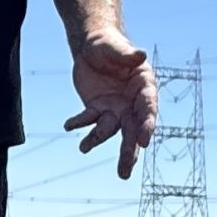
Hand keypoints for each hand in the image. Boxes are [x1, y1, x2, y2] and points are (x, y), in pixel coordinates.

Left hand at [67, 30, 158, 180]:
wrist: (91, 46)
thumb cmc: (108, 44)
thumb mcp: (115, 47)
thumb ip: (127, 54)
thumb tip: (141, 55)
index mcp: (144, 86)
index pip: (148, 109)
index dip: (147, 125)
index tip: (144, 141)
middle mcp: (132, 102)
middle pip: (132, 130)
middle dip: (129, 151)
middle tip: (124, 172)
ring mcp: (115, 108)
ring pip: (111, 131)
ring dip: (97, 141)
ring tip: (83, 148)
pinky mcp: (97, 109)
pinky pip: (89, 120)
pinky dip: (79, 123)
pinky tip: (68, 126)